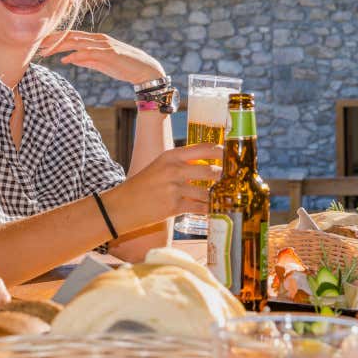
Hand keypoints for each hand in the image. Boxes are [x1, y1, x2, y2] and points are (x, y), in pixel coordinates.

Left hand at [40, 30, 163, 85]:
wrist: (144, 70)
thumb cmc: (122, 66)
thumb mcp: (101, 63)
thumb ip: (85, 59)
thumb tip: (69, 58)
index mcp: (96, 39)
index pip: (72, 35)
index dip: (56, 37)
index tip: (41, 42)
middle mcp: (98, 39)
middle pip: (71, 36)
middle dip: (54, 39)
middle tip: (37, 44)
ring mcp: (104, 45)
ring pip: (77, 42)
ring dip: (60, 46)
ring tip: (46, 50)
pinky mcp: (109, 53)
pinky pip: (89, 52)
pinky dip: (77, 55)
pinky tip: (66, 59)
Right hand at [104, 143, 223, 229]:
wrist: (123, 205)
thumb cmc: (143, 185)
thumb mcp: (161, 166)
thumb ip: (183, 164)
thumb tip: (208, 165)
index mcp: (171, 155)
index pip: (204, 148)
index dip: (222, 152)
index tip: (233, 156)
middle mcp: (174, 169)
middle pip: (211, 171)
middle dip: (224, 178)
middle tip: (234, 181)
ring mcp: (174, 188)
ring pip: (207, 192)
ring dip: (218, 196)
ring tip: (227, 196)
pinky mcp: (174, 206)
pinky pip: (200, 207)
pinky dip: (210, 209)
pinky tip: (215, 209)